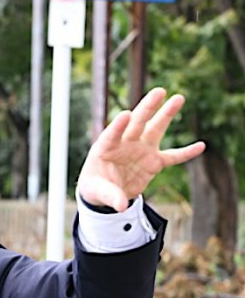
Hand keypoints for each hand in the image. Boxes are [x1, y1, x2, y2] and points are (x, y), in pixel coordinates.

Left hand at [76, 88, 205, 211]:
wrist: (106, 192)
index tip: (126, 114)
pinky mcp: (153, 161)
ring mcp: (140, 149)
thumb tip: (121, 205)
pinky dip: (186, 152)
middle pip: (137, 122)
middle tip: (160, 91)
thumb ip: (110, 195)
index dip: (118, 125)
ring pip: (155, 129)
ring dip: (166, 114)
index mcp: (105, 147)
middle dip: (147, 107)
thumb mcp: (97, 192)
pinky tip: (201, 146)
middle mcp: (124, 143)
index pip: (112, 134)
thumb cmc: (95, 186)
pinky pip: (172, 156)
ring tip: (179, 98)